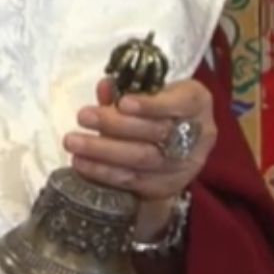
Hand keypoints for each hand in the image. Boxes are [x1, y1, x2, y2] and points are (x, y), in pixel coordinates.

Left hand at [66, 75, 214, 201]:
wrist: (179, 139)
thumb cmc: (161, 104)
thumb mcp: (152, 88)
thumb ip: (128, 87)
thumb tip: (105, 88)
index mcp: (197, 102)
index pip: (179, 103)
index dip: (151, 105)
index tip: (123, 102)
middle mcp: (199, 135)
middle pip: (156, 133)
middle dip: (116, 125)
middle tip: (83, 116)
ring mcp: (185, 165)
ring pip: (143, 160)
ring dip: (104, 152)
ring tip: (74, 143)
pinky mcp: (168, 186)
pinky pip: (135, 182)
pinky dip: (105, 173)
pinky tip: (83, 164)